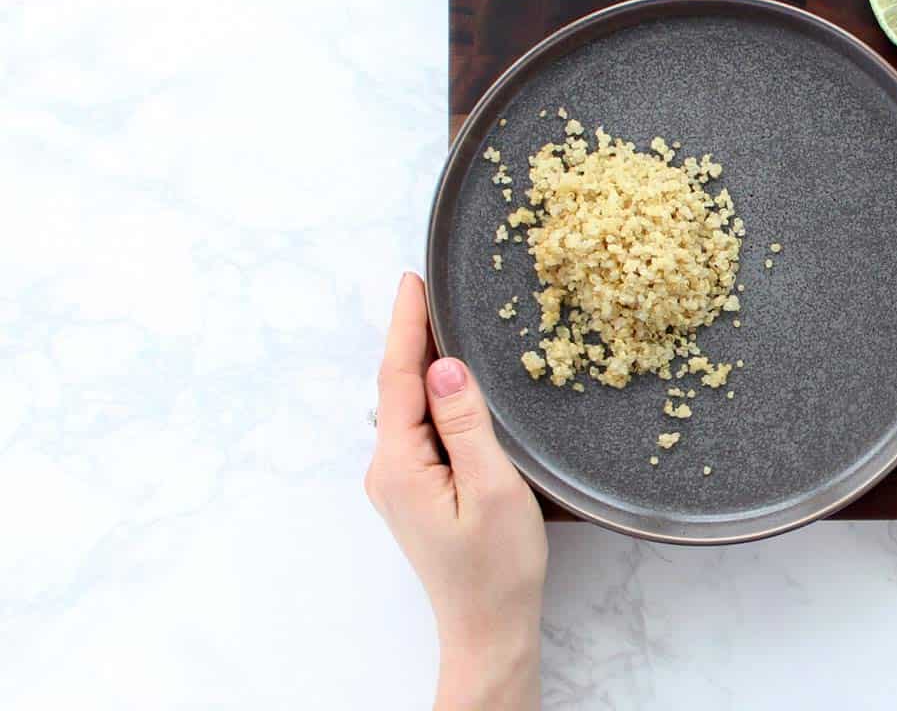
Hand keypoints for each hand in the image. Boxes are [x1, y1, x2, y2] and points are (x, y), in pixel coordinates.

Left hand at [365, 273, 546, 710]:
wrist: (488, 628)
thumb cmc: (497, 568)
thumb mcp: (493, 488)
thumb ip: (467, 423)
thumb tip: (445, 366)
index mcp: (400, 466)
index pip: (397, 378)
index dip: (405, 325)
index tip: (411, 280)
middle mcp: (388, 469)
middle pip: (397, 386)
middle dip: (411, 334)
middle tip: (430, 284)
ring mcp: (399, 481)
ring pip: (409, 405)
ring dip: (423, 362)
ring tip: (443, 316)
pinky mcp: (416, 489)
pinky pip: (420, 426)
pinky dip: (432, 392)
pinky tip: (451, 376)